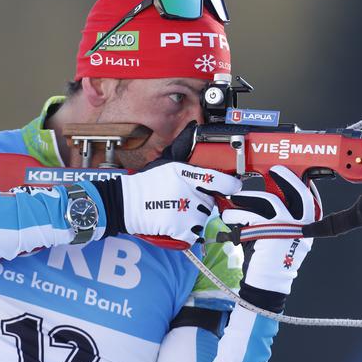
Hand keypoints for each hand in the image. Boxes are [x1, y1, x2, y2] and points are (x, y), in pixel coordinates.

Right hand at [94, 161, 240, 244]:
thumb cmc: (146, 183)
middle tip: (183, 201)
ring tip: (175, 212)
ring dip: (193, 220)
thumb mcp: (166, 162)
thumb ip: (183, 148)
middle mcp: (190, 191)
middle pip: (210, 202)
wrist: (126, 203)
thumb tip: (193, 127)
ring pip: (202, 219)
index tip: (235, 187)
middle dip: (200, 203)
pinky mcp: (180, 227)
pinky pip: (193, 234)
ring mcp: (186, 210)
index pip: (219, 179)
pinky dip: (185, 233)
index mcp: (187, 173)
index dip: (231, 184)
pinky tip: (173, 225)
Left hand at [221, 165, 320, 309]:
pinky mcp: (270, 233)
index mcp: (308, 226)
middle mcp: (303, 226)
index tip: (294, 172)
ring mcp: (288, 229)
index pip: (310, 199)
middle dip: (286, 178)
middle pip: (299, 193)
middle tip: (273, 171)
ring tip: (235, 200)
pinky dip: (237, 213)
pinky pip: (252, 215)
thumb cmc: (270, 256)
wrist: (266, 282)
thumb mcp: (279, 233)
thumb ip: (278, 214)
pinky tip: (230, 217)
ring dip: (248, 197)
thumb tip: (266, 191)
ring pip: (269, 201)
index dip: (303, 183)